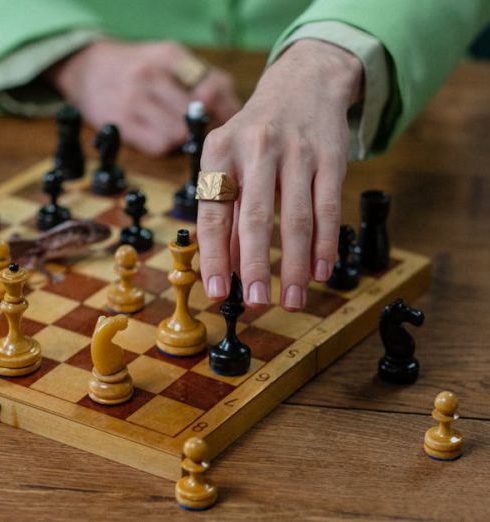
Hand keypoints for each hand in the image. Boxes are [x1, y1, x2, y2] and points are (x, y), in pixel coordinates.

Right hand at [45, 39, 240, 154]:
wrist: (87, 69)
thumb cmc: (140, 68)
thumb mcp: (172, 60)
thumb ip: (206, 80)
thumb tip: (237, 113)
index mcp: (169, 57)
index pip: (212, 89)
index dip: (225, 112)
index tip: (229, 122)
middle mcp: (150, 75)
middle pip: (197, 115)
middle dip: (206, 127)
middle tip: (204, 131)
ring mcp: (133, 101)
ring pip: (178, 134)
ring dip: (185, 139)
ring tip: (181, 132)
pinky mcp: (122, 124)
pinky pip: (159, 146)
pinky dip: (167, 146)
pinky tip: (163, 136)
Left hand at [197, 40, 362, 309]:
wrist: (304, 84)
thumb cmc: (257, 134)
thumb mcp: (230, 161)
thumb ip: (228, 213)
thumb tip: (228, 267)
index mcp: (220, 150)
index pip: (213, 213)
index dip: (215, 256)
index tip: (218, 291)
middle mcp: (256, 148)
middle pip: (255, 218)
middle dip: (256, 267)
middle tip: (257, 304)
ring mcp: (297, 152)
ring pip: (296, 218)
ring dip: (296, 265)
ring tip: (293, 300)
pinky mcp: (330, 157)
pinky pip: (328, 208)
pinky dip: (325, 244)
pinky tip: (321, 271)